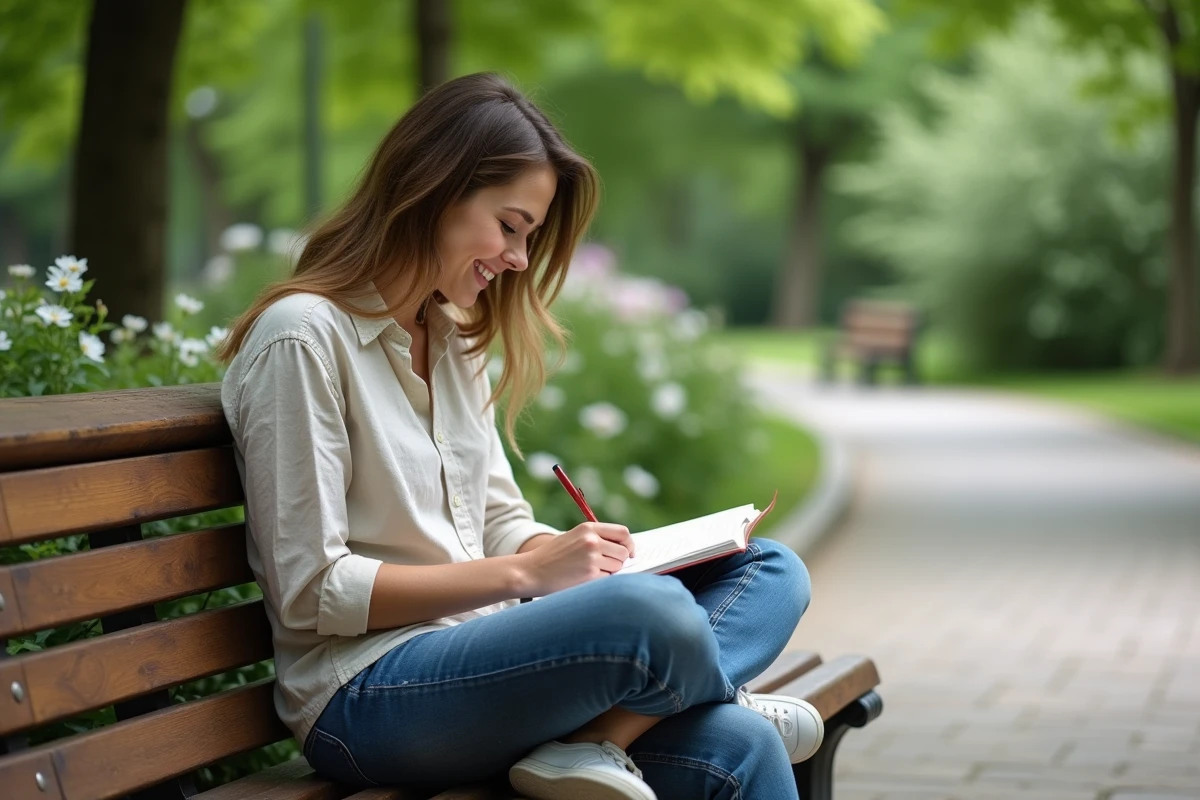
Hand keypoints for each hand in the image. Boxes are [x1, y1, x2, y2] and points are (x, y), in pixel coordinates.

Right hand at [517, 522, 634, 595]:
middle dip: (619, 561)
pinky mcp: (590, 576)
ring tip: (590, 572)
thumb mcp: (573, 537)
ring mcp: (592, 558)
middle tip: (607, 566)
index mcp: (588, 528)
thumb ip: (596, 539)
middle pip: (624, 552)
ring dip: (609, 572)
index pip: (622, 532)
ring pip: (617, 567)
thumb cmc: (552, 556)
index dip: (629, 544)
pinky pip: (608, 579)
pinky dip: (601, 581)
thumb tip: (624, 549)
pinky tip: (585, 579)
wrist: (531, 571)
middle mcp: (592, 541)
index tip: (629, 552)